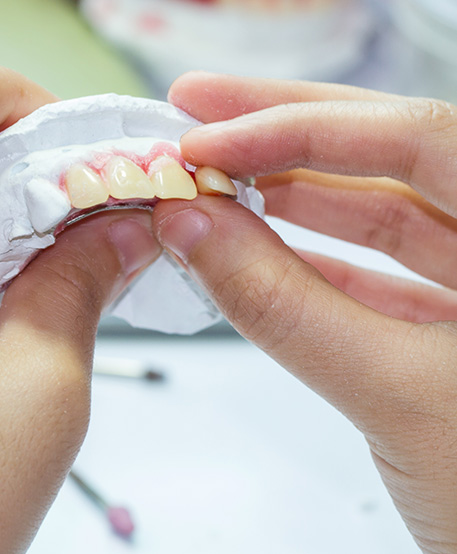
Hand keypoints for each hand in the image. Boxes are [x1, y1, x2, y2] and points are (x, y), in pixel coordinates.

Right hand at [155, 72, 456, 552]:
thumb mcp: (396, 392)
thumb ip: (286, 304)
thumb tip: (195, 228)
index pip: (412, 137)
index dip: (298, 124)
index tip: (208, 132)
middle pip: (388, 158)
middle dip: (284, 131)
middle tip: (198, 112)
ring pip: (374, 218)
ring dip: (284, 200)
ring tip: (209, 180)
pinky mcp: (444, 338)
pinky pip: (368, 282)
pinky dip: (301, 266)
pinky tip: (248, 253)